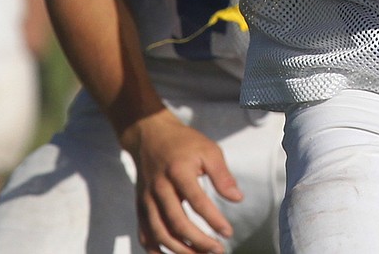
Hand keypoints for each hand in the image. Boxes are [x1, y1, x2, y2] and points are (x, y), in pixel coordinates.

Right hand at [122, 109, 242, 253]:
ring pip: (159, 233)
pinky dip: (156, 250)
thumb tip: (238, 198)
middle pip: (176, 222)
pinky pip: (145, 234)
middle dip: (198, 241)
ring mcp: (146, 200)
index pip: (197, 201)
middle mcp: (159, 188)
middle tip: (217, 250)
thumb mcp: (208, 150)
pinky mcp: (140, 207)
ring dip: (179, 250)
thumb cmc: (184, 143)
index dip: (213, 219)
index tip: (228, 232)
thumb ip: (222, 175)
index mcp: (178, 171)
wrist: (150, 136)